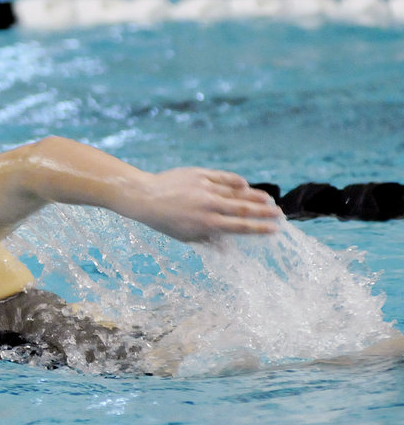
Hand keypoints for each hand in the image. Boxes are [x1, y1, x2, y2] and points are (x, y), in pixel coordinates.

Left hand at [129, 167, 281, 241]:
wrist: (145, 197)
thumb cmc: (166, 221)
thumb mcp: (186, 237)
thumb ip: (210, 241)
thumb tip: (230, 249)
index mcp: (207, 224)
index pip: (240, 227)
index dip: (259, 228)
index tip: (275, 229)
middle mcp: (209, 206)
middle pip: (244, 208)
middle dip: (264, 211)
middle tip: (280, 213)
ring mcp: (205, 188)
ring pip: (237, 191)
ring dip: (255, 195)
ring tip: (269, 199)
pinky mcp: (200, 174)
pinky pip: (223, 178)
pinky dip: (236, 181)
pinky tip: (245, 185)